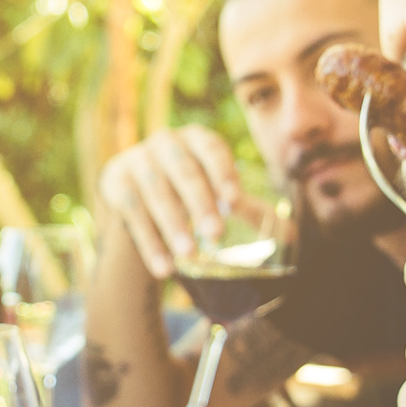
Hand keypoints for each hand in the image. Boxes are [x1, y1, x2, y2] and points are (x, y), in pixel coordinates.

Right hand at [95, 124, 246, 280]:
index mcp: (196, 138)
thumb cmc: (187, 190)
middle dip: (200, 203)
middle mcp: (166, 142)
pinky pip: (132, 212)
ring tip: (189, 255)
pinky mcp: (116, 181)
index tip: (233, 201)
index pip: (211, 148)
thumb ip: (247, 209)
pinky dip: (149, 242)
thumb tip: (289, 234)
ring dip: (173, 225)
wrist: (135, 193)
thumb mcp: (215, 193)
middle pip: (184, 171)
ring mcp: (137, 159)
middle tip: (215, 234)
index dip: (223, 171)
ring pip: (155, 192)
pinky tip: (164, 268)